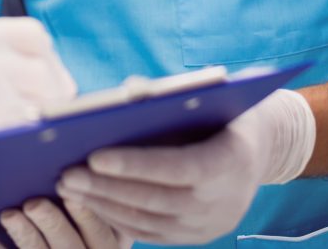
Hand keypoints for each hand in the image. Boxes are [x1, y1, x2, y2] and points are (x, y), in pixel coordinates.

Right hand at [0, 18, 76, 217]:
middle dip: (54, 98)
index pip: (33, 35)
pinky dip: (25, 146)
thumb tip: (68, 85)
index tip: (44, 84)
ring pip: (34, 107)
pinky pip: (15, 138)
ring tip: (28, 134)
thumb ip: (10, 59)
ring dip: (43, 126)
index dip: (49, 61)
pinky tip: (15, 150)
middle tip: (44, 118)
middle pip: (40, 73)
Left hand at [0, 197, 131, 248]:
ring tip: (9, 215)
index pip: (99, 231)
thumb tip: (80, 162)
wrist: (57, 248)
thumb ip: (96, 200)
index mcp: (103, 246)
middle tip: (33, 204)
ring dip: (23, 234)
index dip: (85, 213)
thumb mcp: (97, 225)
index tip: (70, 193)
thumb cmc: (77, 229)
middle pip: (68, 244)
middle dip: (50, 223)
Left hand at [54, 89, 314, 244]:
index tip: (94, 156)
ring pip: (149, 221)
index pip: (179, 168)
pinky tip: (90, 201)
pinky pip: (151, 233)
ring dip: (104, 204)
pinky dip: (117, 218)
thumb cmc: (225, 109)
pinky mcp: (196, 237)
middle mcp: (224, 201)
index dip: (136, 165)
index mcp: (232, 161)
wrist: (260, 149)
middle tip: (66, 174)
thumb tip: (127, 93)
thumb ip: (173, 95)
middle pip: (157, 199)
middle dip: (106, 188)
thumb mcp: (211, 94)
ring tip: (68, 186)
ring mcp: (210, 225)